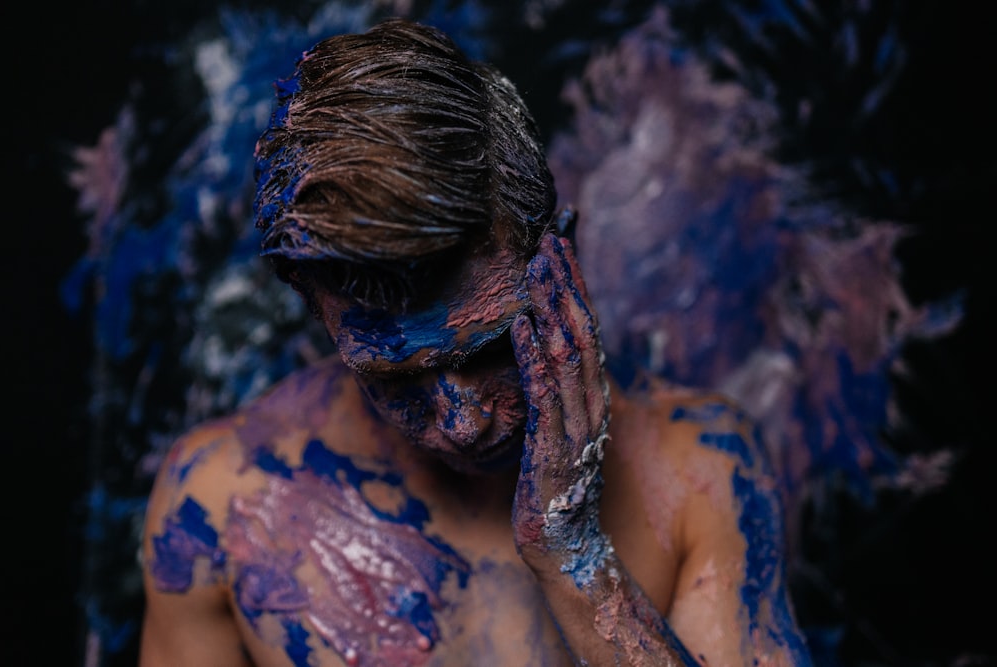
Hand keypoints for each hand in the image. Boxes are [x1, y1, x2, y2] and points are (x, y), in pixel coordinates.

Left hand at [510, 233, 612, 585]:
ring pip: (568, 355)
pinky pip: (545, 397)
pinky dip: (534, 358)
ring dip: (551, 309)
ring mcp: (575, 427)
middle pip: (582, 332)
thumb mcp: (561, 433)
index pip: (586, 330)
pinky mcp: (552, 450)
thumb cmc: (558, 490)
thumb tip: (543, 360)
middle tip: (547, 238)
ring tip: (535, 268)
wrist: (568, 550)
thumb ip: (558, 396)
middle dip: (565, 284)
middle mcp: (591, 406)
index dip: (574, 287)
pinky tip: (521, 327)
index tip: (558, 245)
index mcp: (593, 399)